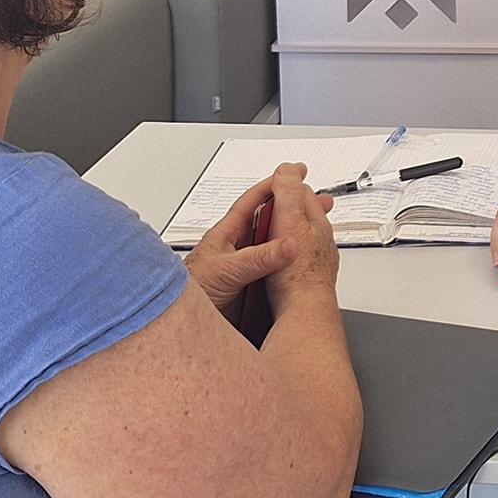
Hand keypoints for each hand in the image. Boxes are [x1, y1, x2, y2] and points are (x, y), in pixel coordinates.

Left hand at [184, 165, 335, 325]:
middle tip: (314, 199)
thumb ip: (257, 258)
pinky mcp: (253, 289)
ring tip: (317, 229)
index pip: (252, 202)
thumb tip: (288, 244)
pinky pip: (277, 272)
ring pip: (276, 247)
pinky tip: (304, 264)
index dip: (272, 186)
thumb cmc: (190, 291)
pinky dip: (292, 266)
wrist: (181, 324)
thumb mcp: (225, 271)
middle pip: (270, 222)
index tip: (293, 174)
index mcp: (227, 235)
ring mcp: (246, 268)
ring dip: (295, 239)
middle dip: (292, 209)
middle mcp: (239, 249)